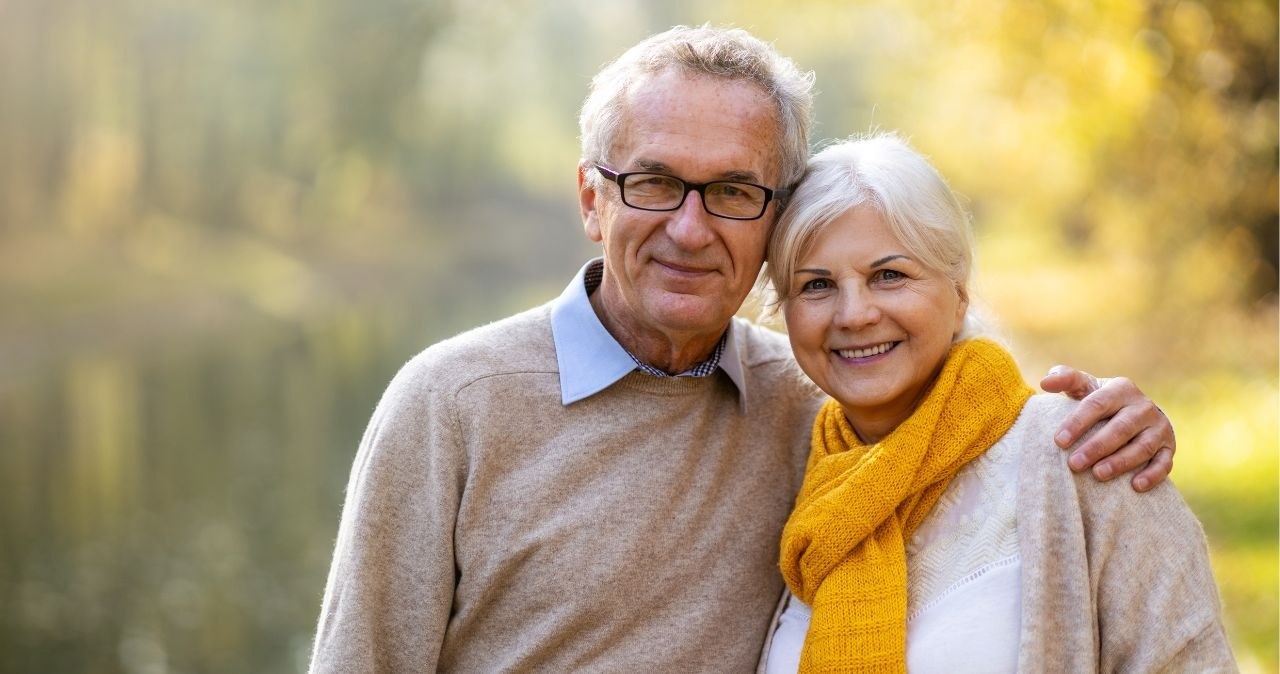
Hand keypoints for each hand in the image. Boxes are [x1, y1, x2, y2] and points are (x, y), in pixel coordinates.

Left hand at [1039, 365, 1174, 491]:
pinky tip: (1135, 486)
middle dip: (1096, 447)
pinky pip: (1164, 463)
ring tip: (1098, 475)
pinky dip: (1152, 475)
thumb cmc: (1100, 401)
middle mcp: (1143, 406)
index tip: (1059, 441)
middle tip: (1074, 464)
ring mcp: (1159, 427)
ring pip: (1142, 446)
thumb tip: (1045, 383)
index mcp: (1121, 389)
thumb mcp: (1084, 386)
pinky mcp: (1169, 447)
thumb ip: (1064, 379)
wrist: (1136, 412)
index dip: (1077, 423)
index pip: (1097, 405)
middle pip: (1120, 428)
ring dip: (1120, 462)